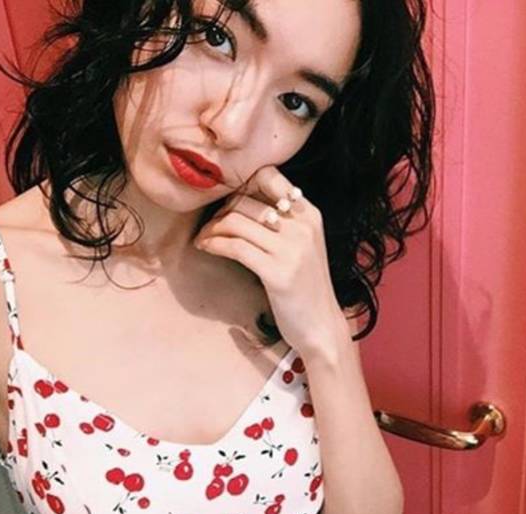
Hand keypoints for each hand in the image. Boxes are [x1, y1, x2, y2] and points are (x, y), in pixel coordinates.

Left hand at [193, 165, 349, 358]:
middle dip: (220, 211)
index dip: (241, 186)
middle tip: (209, 227)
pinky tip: (206, 248)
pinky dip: (214, 244)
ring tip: (204, 239)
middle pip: (246, 200)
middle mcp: (303, 227)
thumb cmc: (306, 288)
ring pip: (236, 221)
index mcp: (310, 215)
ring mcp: (292, 249)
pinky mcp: (277, 272)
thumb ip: (284, 222)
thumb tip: (242, 202)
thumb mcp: (303, 246)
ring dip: (211, 229)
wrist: (321, 326)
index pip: (269, 176)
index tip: (229, 205)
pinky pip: (235, 247)